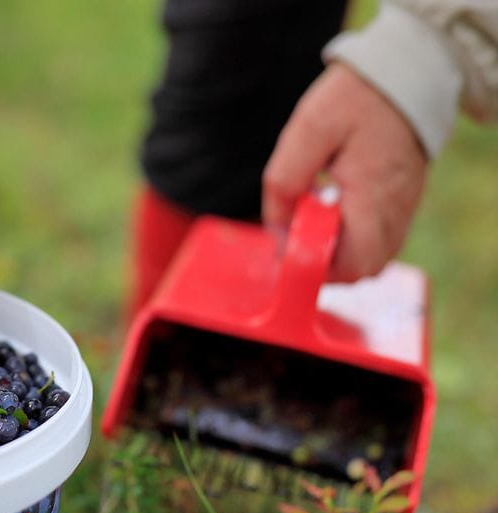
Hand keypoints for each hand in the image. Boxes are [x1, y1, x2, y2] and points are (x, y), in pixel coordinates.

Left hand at [263, 62, 427, 281]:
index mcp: (374, 195)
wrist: (405, 73)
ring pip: (373, 257)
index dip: (317, 267)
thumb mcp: (307, 131)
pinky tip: (333, 207)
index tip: (290, 245)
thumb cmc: (354, 99)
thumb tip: (276, 229)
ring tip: (315, 217)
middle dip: (326, 264)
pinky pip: (380, 237)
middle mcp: (396, 210)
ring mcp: (405, 207)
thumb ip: (285, 181)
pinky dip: (353, 236)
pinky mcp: (404, 201)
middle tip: (299, 234)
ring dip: (339, 251)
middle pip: (364, 269)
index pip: (354, 264)